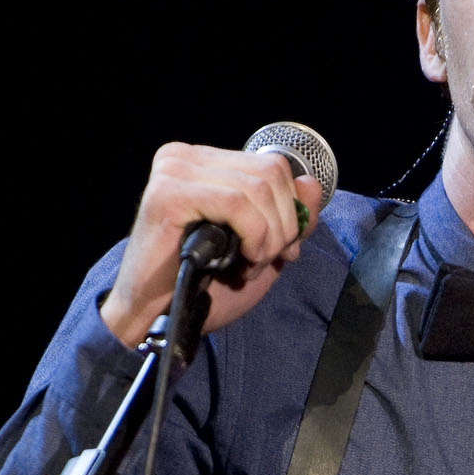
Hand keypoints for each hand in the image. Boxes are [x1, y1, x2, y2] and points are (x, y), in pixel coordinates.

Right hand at [102, 141, 323, 348]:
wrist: (161, 317)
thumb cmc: (204, 284)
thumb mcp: (261, 247)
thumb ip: (290, 217)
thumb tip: (312, 186)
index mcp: (205, 162)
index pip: (273, 165)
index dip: (290, 209)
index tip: (282, 249)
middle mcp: (185, 157)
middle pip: (271, 172)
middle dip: (282, 224)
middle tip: (264, 259)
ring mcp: (174, 171)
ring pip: (258, 188)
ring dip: (267, 236)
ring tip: (249, 265)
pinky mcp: (168, 193)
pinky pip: (235, 202)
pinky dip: (252, 235)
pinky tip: (241, 260)